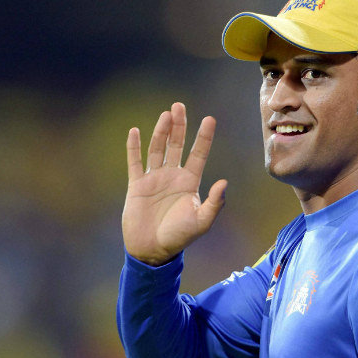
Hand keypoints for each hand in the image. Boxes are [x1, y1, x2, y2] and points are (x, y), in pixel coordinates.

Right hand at [122, 102, 226, 265]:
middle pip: (176, 144)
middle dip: (179, 126)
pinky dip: (134, 147)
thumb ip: (214, 202)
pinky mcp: (137, 185)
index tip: (209, 119)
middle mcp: (173, 175)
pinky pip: (135, 162)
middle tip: (179, 105)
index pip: (198, 153)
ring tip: (165, 114)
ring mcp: (154, 179)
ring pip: (157, 149)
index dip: (204, 137)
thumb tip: (224, 182)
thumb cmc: (180, 237)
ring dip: (160, 131)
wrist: (153, 251)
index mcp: (190, 181)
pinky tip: (134, 131)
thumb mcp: (202, 221)